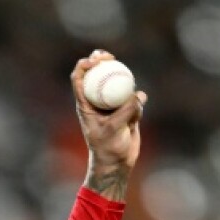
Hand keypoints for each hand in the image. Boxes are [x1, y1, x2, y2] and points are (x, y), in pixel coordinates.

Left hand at [71, 49, 146, 200]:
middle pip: (97, 75)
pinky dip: (136, 104)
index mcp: (85, 104)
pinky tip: (137, 114)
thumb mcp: (114, 128)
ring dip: (122, 79)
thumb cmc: (108, 147)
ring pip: (117, 84)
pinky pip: (133, 100)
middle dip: (101, 61)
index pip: (79, 79)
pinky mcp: (126, 110)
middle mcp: (97, 102)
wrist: (117, 162)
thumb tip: (139, 94)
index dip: (84, 65)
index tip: (95, 61)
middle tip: (110, 56)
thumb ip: (126, 110)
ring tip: (127, 77)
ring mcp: (111, 105)